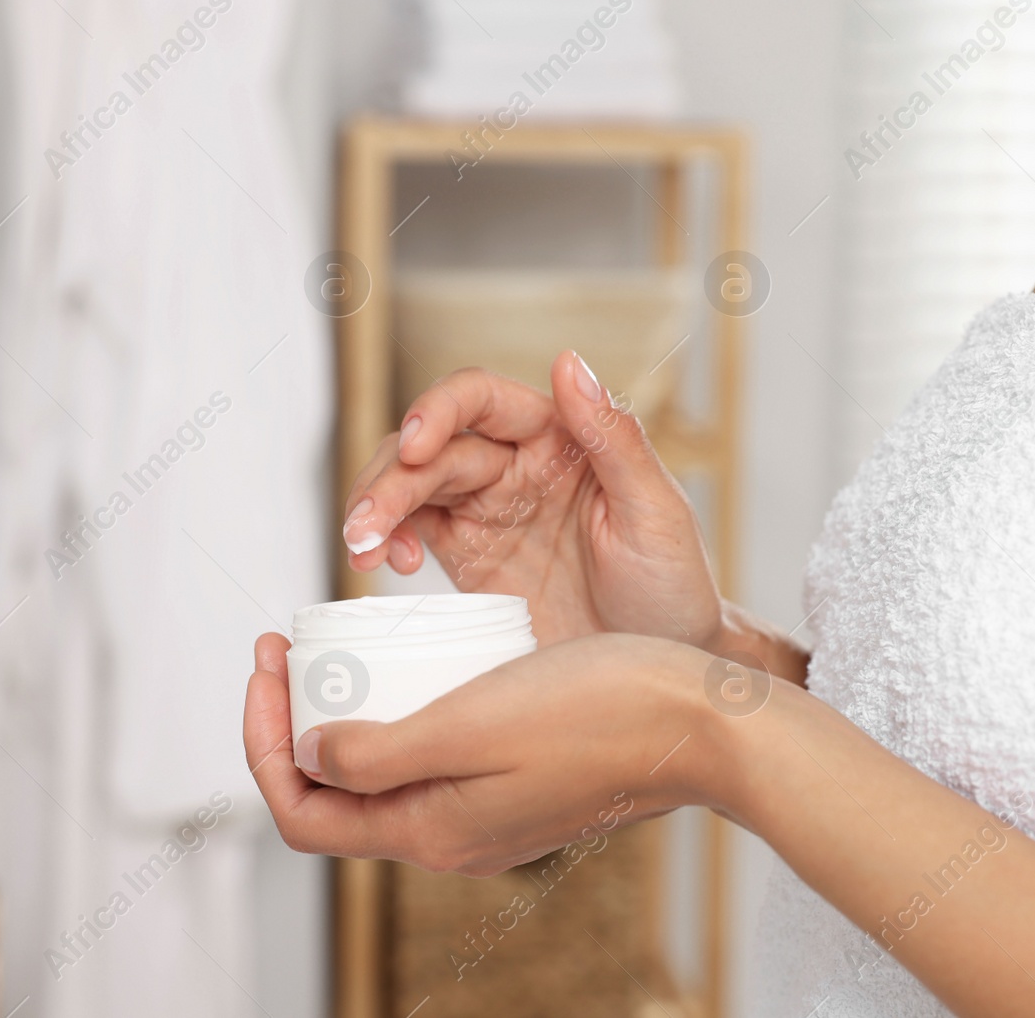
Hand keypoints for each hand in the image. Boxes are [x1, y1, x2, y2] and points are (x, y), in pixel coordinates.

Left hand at [244, 631, 718, 874]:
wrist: (698, 720)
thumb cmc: (595, 711)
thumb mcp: (468, 725)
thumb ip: (377, 756)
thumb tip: (306, 760)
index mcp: (432, 831)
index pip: (304, 815)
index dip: (262, 744)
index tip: (266, 662)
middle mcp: (455, 836)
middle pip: (339, 796)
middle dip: (296, 724)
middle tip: (295, 649)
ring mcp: (490, 814)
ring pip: (387, 775)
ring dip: (350, 719)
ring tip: (346, 650)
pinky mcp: (520, 783)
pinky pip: (436, 760)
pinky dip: (403, 716)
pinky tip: (419, 663)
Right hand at [341, 352, 721, 647]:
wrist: (658, 672)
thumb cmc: (672, 587)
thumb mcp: (655, 513)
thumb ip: (613, 439)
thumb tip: (568, 362)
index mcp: (560, 438)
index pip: (483, 400)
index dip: (439, 412)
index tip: (416, 446)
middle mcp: (517, 465)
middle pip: (434, 447)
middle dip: (391, 477)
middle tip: (365, 524)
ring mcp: (488, 512)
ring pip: (411, 485)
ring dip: (376, 506)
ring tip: (362, 544)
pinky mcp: (468, 560)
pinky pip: (412, 532)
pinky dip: (389, 539)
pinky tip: (390, 562)